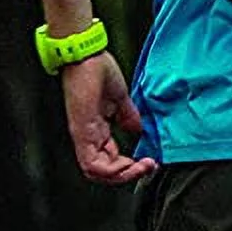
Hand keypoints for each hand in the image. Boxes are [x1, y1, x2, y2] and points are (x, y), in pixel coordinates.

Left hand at [61, 53, 157, 186]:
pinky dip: (111, 170)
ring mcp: (83, 136)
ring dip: (122, 175)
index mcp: (96, 130)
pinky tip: (129, 162)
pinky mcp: (82, 132)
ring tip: (142, 167)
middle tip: (148, 167)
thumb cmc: (97, 70)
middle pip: (102, 172)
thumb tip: (139, 130)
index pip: (109, 161)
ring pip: (97, 173)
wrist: (86, 55)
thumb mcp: (120, 99)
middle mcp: (88, 137)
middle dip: (128, 175)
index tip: (149, 161)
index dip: (129, 167)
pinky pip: (92, 163)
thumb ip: (129, 116)